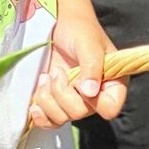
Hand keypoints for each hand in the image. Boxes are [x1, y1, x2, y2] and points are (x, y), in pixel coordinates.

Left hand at [30, 5, 126, 129]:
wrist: (57, 25)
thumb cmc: (79, 30)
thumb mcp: (88, 44)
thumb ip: (92, 66)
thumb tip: (90, 92)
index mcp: (111, 84)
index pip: (110, 108)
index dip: (94, 102)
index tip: (80, 83)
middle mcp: (94, 97)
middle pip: (80, 113)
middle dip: (62, 93)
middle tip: (57, 72)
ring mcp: (73, 101)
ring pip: (61, 119)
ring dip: (48, 99)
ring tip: (46, 77)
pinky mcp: (55, 104)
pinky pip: (48, 122)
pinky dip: (39, 113)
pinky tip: (36, 98)